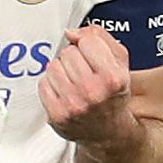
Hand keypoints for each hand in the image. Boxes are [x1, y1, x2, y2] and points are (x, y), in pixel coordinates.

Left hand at [40, 25, 136, 146]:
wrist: (108, 131)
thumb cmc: (113, 93)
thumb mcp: (119, 63)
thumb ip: (100, 37)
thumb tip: (72, 32)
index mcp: (112, 78)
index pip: (86, 41)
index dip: (89, 45)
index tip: (93, 56)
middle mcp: (92, 92)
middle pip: (68, 53)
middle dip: (75, 58)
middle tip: (84, 72)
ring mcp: (73, 104)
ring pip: (53, 66)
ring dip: (61, 71)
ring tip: (74, 82)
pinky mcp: (57, 115)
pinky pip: (43, 84)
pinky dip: (51, 85)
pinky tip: (64, 92)